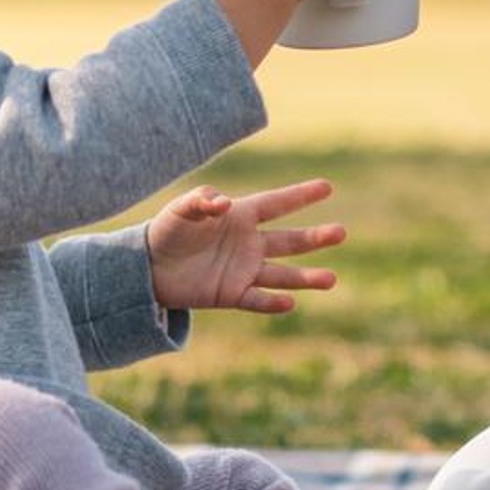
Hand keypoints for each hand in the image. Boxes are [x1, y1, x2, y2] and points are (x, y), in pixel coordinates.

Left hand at [145, 178, 348, 315]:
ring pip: (282, 274)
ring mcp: (243, 270)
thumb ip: (201, 202)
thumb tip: (224, 203)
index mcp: (241, 216)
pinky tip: (288, 302)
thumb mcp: (180, 209)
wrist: (148, 267)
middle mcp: (249, 243)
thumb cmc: (167, 230)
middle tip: (341, 232)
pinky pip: (257, 299)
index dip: (300, 195)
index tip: (327, 186)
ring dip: (306, 277)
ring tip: (331, 279)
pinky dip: (272, 302)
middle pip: (289, 241)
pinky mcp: (232, 294)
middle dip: (315, 238)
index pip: (276, 204)